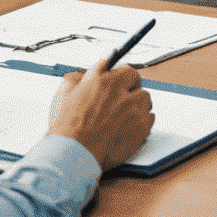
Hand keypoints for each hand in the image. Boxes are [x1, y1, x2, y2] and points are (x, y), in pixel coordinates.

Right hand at [46, 55, 154, 171]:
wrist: (74, 154)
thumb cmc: (67, 127)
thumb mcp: (67, 92)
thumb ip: (84, 74)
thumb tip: (102, 61)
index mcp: (104, 81)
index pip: (123, 68)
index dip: (121, 76)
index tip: (122, 79)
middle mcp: (120, 92)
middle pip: (136, 80)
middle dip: (131, 87)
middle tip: (123, 98)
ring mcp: (133, 109)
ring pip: (145, 98)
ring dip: (138, 104)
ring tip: (125, 116)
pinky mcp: (140, 127)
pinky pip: (150, 117)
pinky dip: (142, 122)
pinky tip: (129, 128)